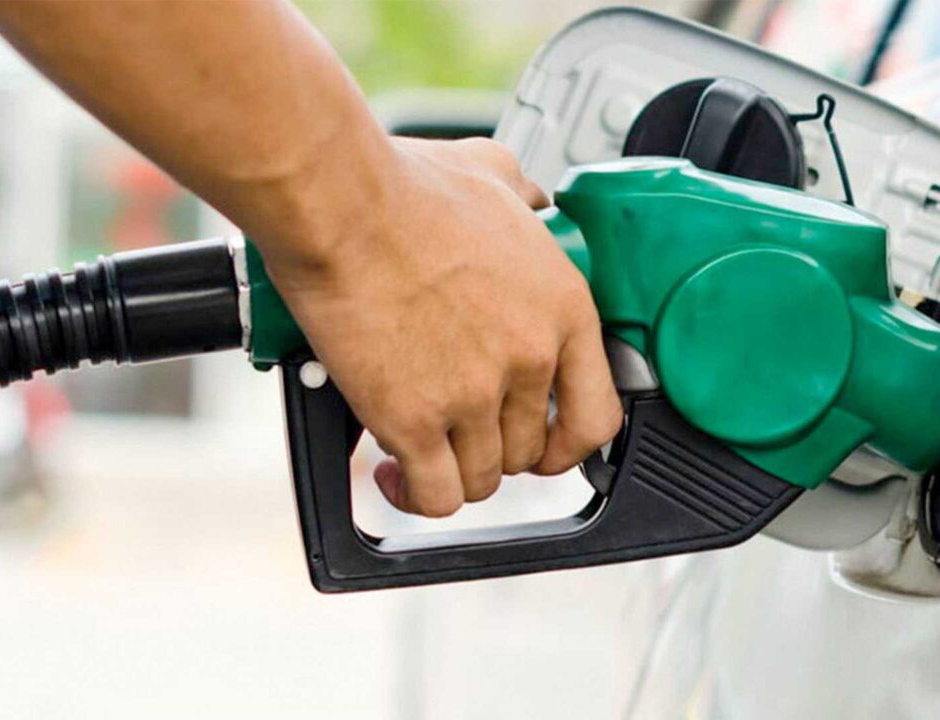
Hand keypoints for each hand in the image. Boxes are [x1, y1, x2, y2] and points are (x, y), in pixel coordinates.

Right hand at [265, 136, 622, 516]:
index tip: (548, 445)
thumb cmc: (405, 187)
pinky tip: (395, 473)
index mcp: (563, 308)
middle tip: (462, 430)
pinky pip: (435, 495)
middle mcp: (529, 357)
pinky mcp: (414, 420)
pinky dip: (414, 495)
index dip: (569, 443)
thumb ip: (526, 197)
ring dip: (453, 470)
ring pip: (482, 479)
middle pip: (530, 452)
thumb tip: (533, 199)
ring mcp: (474, 394)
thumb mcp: (493, 175)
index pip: (598, 414)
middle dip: (496, 448)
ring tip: (423, 449)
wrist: (340, 203)